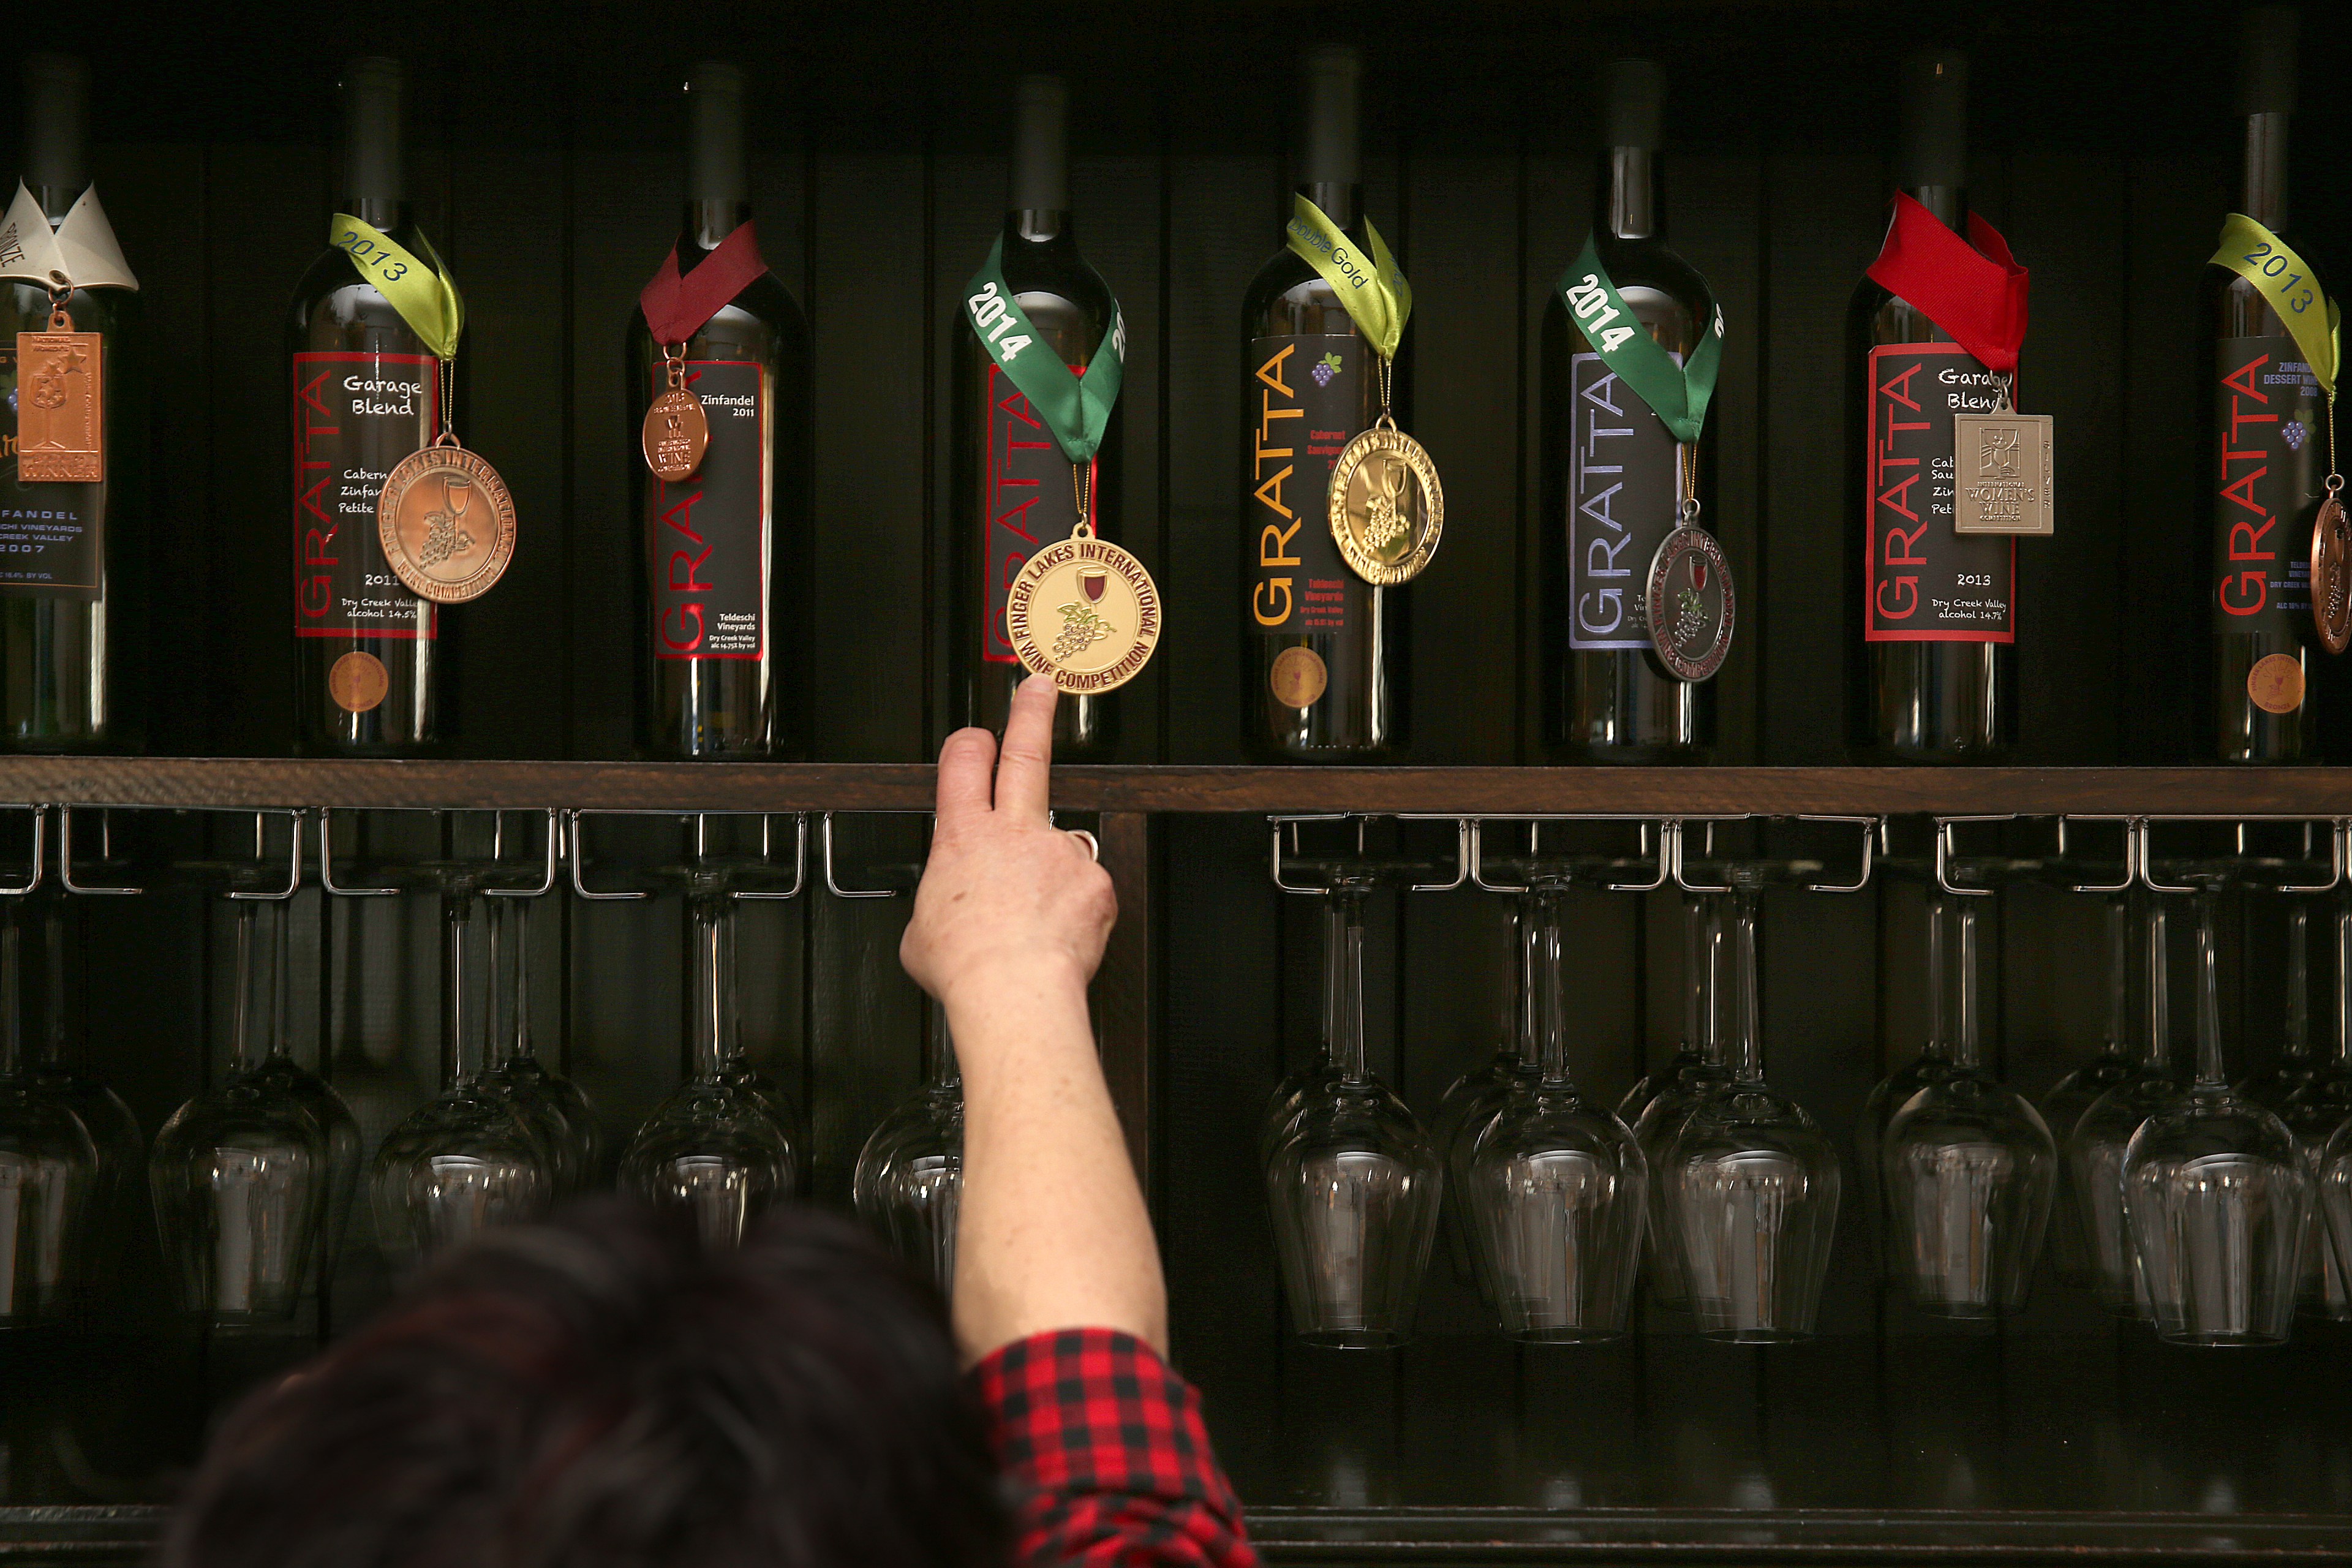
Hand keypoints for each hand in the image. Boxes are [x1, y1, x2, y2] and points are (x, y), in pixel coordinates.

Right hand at [900, 675, 1116, 1013]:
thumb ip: (941, 901)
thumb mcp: (922, 930)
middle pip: (1026, 755)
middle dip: (1031, 714)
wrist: (1014, 990)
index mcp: (964, 837)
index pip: (962, 765)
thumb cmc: (967, 965)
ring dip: (1050, 874)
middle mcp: (1015, 834)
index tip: (978, 736)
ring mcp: (1059, 853)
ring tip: (1036, 918)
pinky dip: (1074, 912)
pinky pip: (1086, 890)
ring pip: (1059, 846)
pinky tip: (1058, 936)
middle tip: (1040, 688)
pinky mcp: (1095, 880)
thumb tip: (949, 909)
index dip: (970, 743)